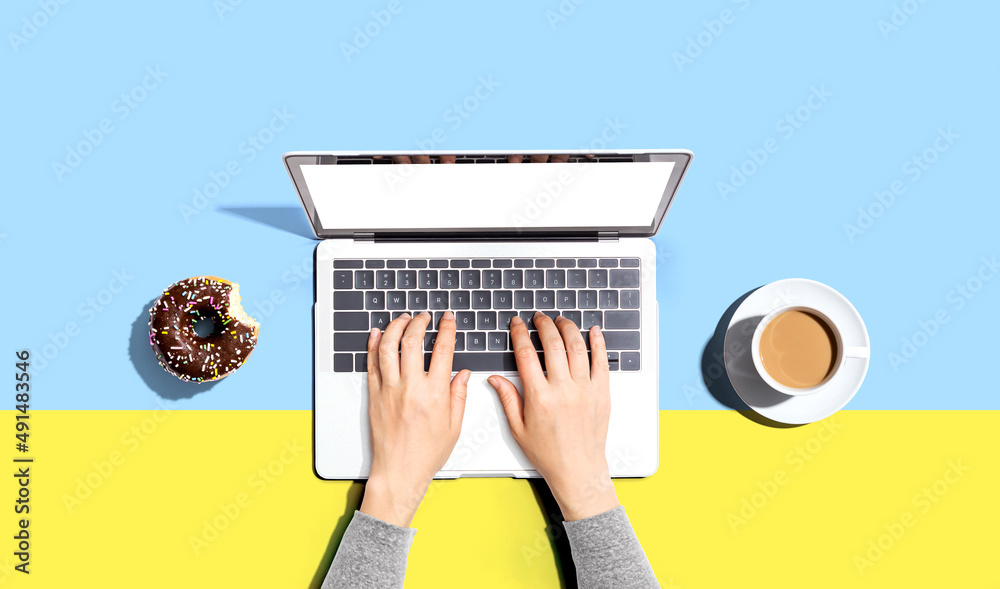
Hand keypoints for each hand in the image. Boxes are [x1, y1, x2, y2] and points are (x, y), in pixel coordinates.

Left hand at [360, 311, 469, 526]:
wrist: (399, 471)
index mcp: (435, 394)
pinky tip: (378, 333)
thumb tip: (463, 373)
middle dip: (419, 322)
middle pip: (413, 341)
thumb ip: (459, 396)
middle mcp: (411, 388)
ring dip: (396, 327)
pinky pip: (371, 363)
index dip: (447, 329)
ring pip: (389, 347)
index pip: (442, 350)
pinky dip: (374, 344)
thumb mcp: (454, 426)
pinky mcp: (374, 395)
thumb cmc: (426, 454)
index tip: (448, 318)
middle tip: (424, 316)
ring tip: (403, 319)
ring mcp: (389, 390)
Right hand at [487, 313, 618, 520]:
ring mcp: (585, 390)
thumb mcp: (519, 429)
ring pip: (577, 348)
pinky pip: (601, 361)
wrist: (578, 470)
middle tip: (539, 317)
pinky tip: (593, 331)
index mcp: (539, 398)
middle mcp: (563, 390)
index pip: (526, 355)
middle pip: (552, 345)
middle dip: (544, 325)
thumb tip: (495, 378)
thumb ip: (508, 399)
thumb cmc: (549, 454)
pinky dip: (598, 343)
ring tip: (560, 321)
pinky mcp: (602, 393)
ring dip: (568, 329)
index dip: (520, 334)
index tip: (517, 324)